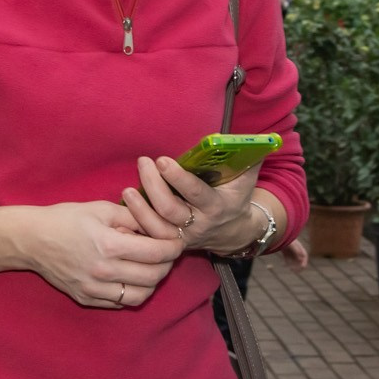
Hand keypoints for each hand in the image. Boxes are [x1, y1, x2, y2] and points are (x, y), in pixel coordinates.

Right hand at [21, 200, 185, 308]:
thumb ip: (133, 217)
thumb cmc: (66, 219)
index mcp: (109, 245)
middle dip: (167, 266)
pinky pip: (120, 303)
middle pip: (152, 277)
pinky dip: (132, 293)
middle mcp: (103, 271)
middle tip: (168, 255)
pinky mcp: (86, 298)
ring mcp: (93, 289)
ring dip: (152, 283)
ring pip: (139, 296)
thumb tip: (158, 226)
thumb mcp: (101, 209)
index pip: (156, 253)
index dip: (173, 248)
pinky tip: (131, 278)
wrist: (31, 239)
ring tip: (152, 268)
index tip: (177, 242)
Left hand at [121, 154, 268, 255]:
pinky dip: (137, 223)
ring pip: (157, 227)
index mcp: (217, 206)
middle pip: (170, 209)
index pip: (195, 193)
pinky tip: (127, 207)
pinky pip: (151, 237)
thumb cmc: (237, 196)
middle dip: (153, 185)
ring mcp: (184, 236)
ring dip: (140, 208)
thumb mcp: (247, 177)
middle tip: (143, 162)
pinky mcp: (171, 243)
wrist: (235, 232)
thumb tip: (252, 135)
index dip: (178, 178)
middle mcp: (199, 224)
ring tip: (128, 189)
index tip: (162, 160)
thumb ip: (249, 155)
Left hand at [279, 237, 309, 269]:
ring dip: (292, 265)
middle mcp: (295, 249)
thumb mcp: (291, 244)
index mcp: (299, 247)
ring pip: (293, 260)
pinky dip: (286, 263)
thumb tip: (301, 258)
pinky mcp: (284, 252)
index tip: (303, 267)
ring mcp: (290, 251)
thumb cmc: (285, 238)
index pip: (304, 255)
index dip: (304, 262)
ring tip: (290, 269)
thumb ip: (296, 250)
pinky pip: (287, 259)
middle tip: (295, 271)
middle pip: (299, 259)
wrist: (276, 234)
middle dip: (298, 265)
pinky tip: (283, 265)